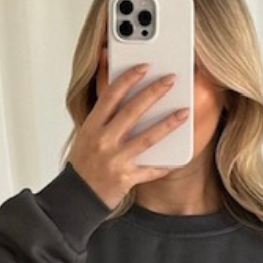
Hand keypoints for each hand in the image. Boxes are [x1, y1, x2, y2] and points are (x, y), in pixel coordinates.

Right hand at [67, 63, 189, 209]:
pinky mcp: (126, 178)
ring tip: (184, 112)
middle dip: (154, 92)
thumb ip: (102, 112)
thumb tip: (113, 84)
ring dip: (168, 123)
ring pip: (147, 138)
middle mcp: (103, 141)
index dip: (128, 78)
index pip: (111, 95)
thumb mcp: (87, 133)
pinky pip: (150, 169)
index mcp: (92, 127)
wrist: (77, 196)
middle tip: (171, 79)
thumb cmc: (84, 162)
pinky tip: (181, 156)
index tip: (144, 66)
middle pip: (132, 111)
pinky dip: (166, 163)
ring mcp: (115, 160)